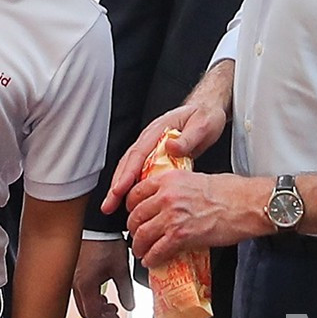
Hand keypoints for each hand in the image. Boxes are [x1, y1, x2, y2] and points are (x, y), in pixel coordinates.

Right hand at [72, 236, 134, 317]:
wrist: (94, 224)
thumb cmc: (104, 242)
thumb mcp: (120, 269)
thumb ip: (126, 291)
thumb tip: (129, 307)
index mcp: (85, 286)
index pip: (93, 315)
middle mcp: (74, 283)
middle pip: (86, 310)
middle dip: (102, 317)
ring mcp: (71, 276)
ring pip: (82, 300)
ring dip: (97, 306)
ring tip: (110, 304)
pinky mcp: (72, 268)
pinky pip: (80, 289)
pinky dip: (91, 295)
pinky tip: (101, 290)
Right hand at [100, 100, 228, 216]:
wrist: (207, 112)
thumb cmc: (204, 117)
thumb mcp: (201, 126)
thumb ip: (187, 138)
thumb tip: (171, 147)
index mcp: (158, 131)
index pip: (137, 154)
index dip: (127, 174)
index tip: (119, 189)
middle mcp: (150, 140)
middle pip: (127, 164)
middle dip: (116, 185)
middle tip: (109, 204)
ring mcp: (151, 148)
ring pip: (130, 169)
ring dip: (119, 188)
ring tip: (111, 206)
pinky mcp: (156, 157)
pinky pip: (140, 172)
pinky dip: (132, 186)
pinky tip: (130, 200)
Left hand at [126, 171, 267, 268]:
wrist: (247, 204)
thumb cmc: (229, 191)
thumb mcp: (195, 178)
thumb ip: (175, 187)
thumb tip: (166, 199)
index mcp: (168, 180)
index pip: (136, 193)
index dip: (131, 208)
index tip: (133, 214)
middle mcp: (166, 196)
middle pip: (136, 216)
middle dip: (133, 229)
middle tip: (136, 235)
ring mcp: (172, 216)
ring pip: (143, 234)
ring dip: (139, 246)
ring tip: (142, 251)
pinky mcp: (181, 236)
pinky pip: (157, 250)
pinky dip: (152, 258)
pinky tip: (152, 260)